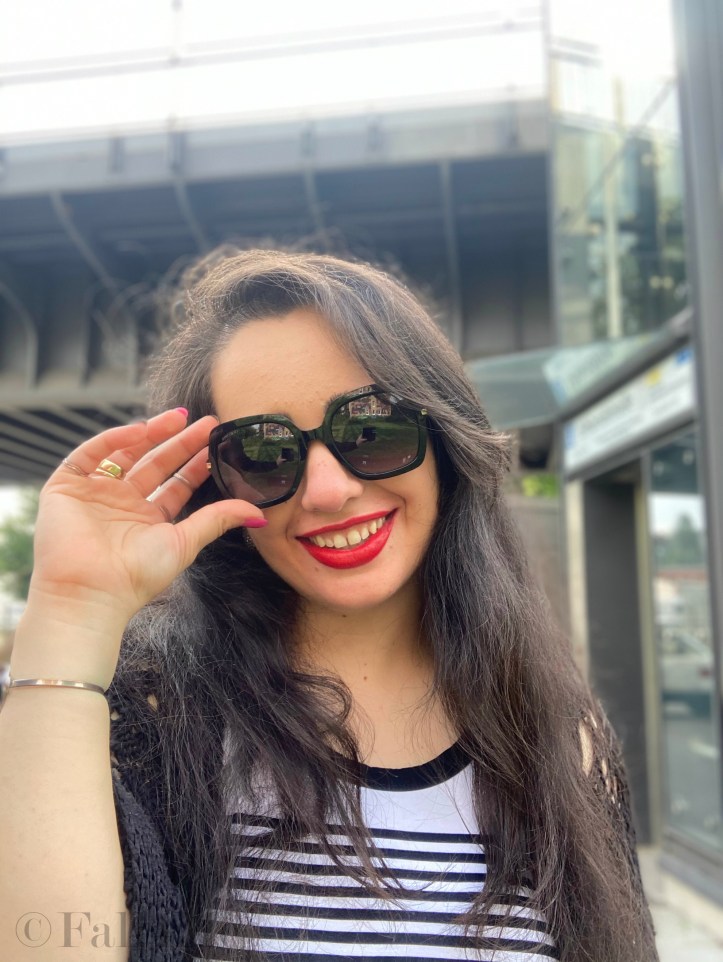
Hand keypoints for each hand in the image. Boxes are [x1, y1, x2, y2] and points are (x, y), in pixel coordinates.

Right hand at [27, 408, 264, 628]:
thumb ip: (218, 520)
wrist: (90, 591)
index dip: (196, 463)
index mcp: (149, 521)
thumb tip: (259, 513)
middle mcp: (122, 505)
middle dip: (180, 443)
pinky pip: (89, 454)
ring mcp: (94, 494)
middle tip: (206, 422)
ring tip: (179, 418)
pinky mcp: (65, 487)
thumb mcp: (185, 542)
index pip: (176, 484)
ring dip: (151, 434)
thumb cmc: (137, 575)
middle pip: (155, 464)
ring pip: (126, 453)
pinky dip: (113, 439)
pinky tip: (141, 429)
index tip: (217, 442)